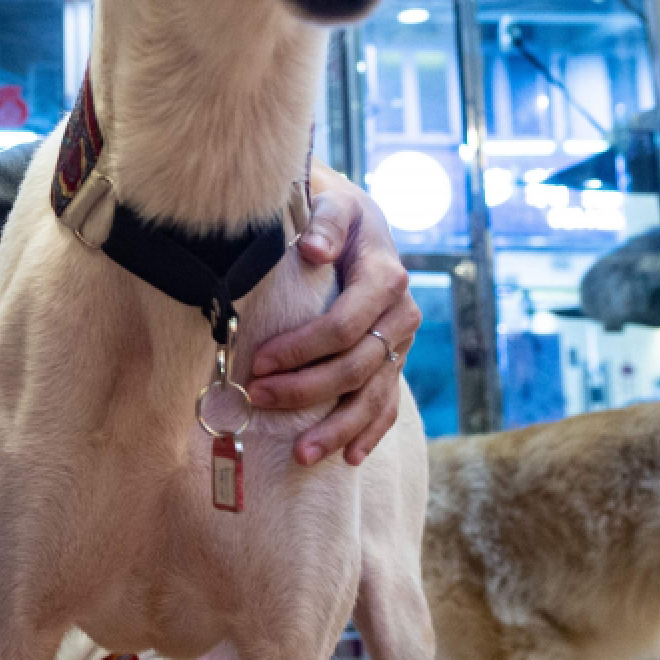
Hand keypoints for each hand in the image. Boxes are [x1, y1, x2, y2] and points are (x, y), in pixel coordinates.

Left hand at [247, 175, 417, 466]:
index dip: (301, 349)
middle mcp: (401, 314)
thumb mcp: (331, 202)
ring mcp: (400, 343)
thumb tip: (315, 250)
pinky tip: (348, 457)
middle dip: (306, 389)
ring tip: (302, 455)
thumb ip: (325, 222)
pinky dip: (369, 432)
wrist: (356, 219)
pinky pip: (387, 403)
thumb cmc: (332, 210)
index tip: (258, 364)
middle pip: (356, 366)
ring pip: (375, 395)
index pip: (343, 325)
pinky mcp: (394, 360)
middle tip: (258, 399)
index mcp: (385, 275)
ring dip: (339, 428)